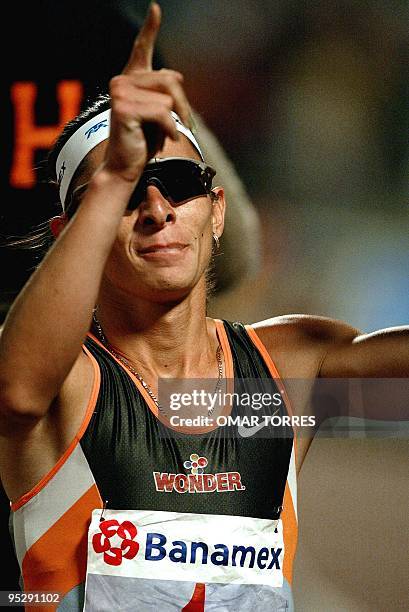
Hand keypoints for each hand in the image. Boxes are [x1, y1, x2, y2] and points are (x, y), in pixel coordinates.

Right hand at [103, 2, 190, 181]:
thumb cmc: (142, 143)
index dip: (149, 28)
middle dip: (183, 106)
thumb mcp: (158, 116)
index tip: (156, 7)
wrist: (126, 167)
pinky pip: (163, 113)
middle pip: (171, 81)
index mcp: (131, 81)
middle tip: (184, 125)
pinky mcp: (124, 108)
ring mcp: (121, 93)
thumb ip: (164, 95)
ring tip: (167, 134)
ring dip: (175, 120)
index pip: (141, 49)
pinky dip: (170, 129)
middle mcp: (122, 82)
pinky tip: (166, 139)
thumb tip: (176, 76)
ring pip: (169, 98)